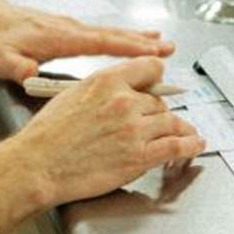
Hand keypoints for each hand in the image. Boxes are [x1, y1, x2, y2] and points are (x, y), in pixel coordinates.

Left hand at [0, 0, 172, 83]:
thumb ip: (16, 67)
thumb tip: (28, 75)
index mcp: (59, 37)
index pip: (100, 42)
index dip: (128, 47)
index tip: (152, 51)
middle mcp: (69, 29)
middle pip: (113, 35)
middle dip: (143, 42)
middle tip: (170, 48)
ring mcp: (70, 27)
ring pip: (110, 33)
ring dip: (137, 38)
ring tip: (163, 43)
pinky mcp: (68, 29)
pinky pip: (102, 33)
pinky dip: (122, 36)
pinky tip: (133, 39)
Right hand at [4, 57, 205, 206]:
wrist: (39, 165)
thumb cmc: (47, 135)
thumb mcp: (72, 94)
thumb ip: (102, 89)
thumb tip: (119, 89)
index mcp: (107, 81)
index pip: (150, 68)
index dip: (157, 77)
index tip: (160, 84)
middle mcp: (125, 101)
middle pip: (160, 101)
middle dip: (160, 112)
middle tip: (160, 120)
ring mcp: (135, 129)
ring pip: (171, 122)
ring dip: (179, 128)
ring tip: (186, 132)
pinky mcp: (140, 156)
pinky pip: (176, 146)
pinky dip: (190, 145)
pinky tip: (194, 144)